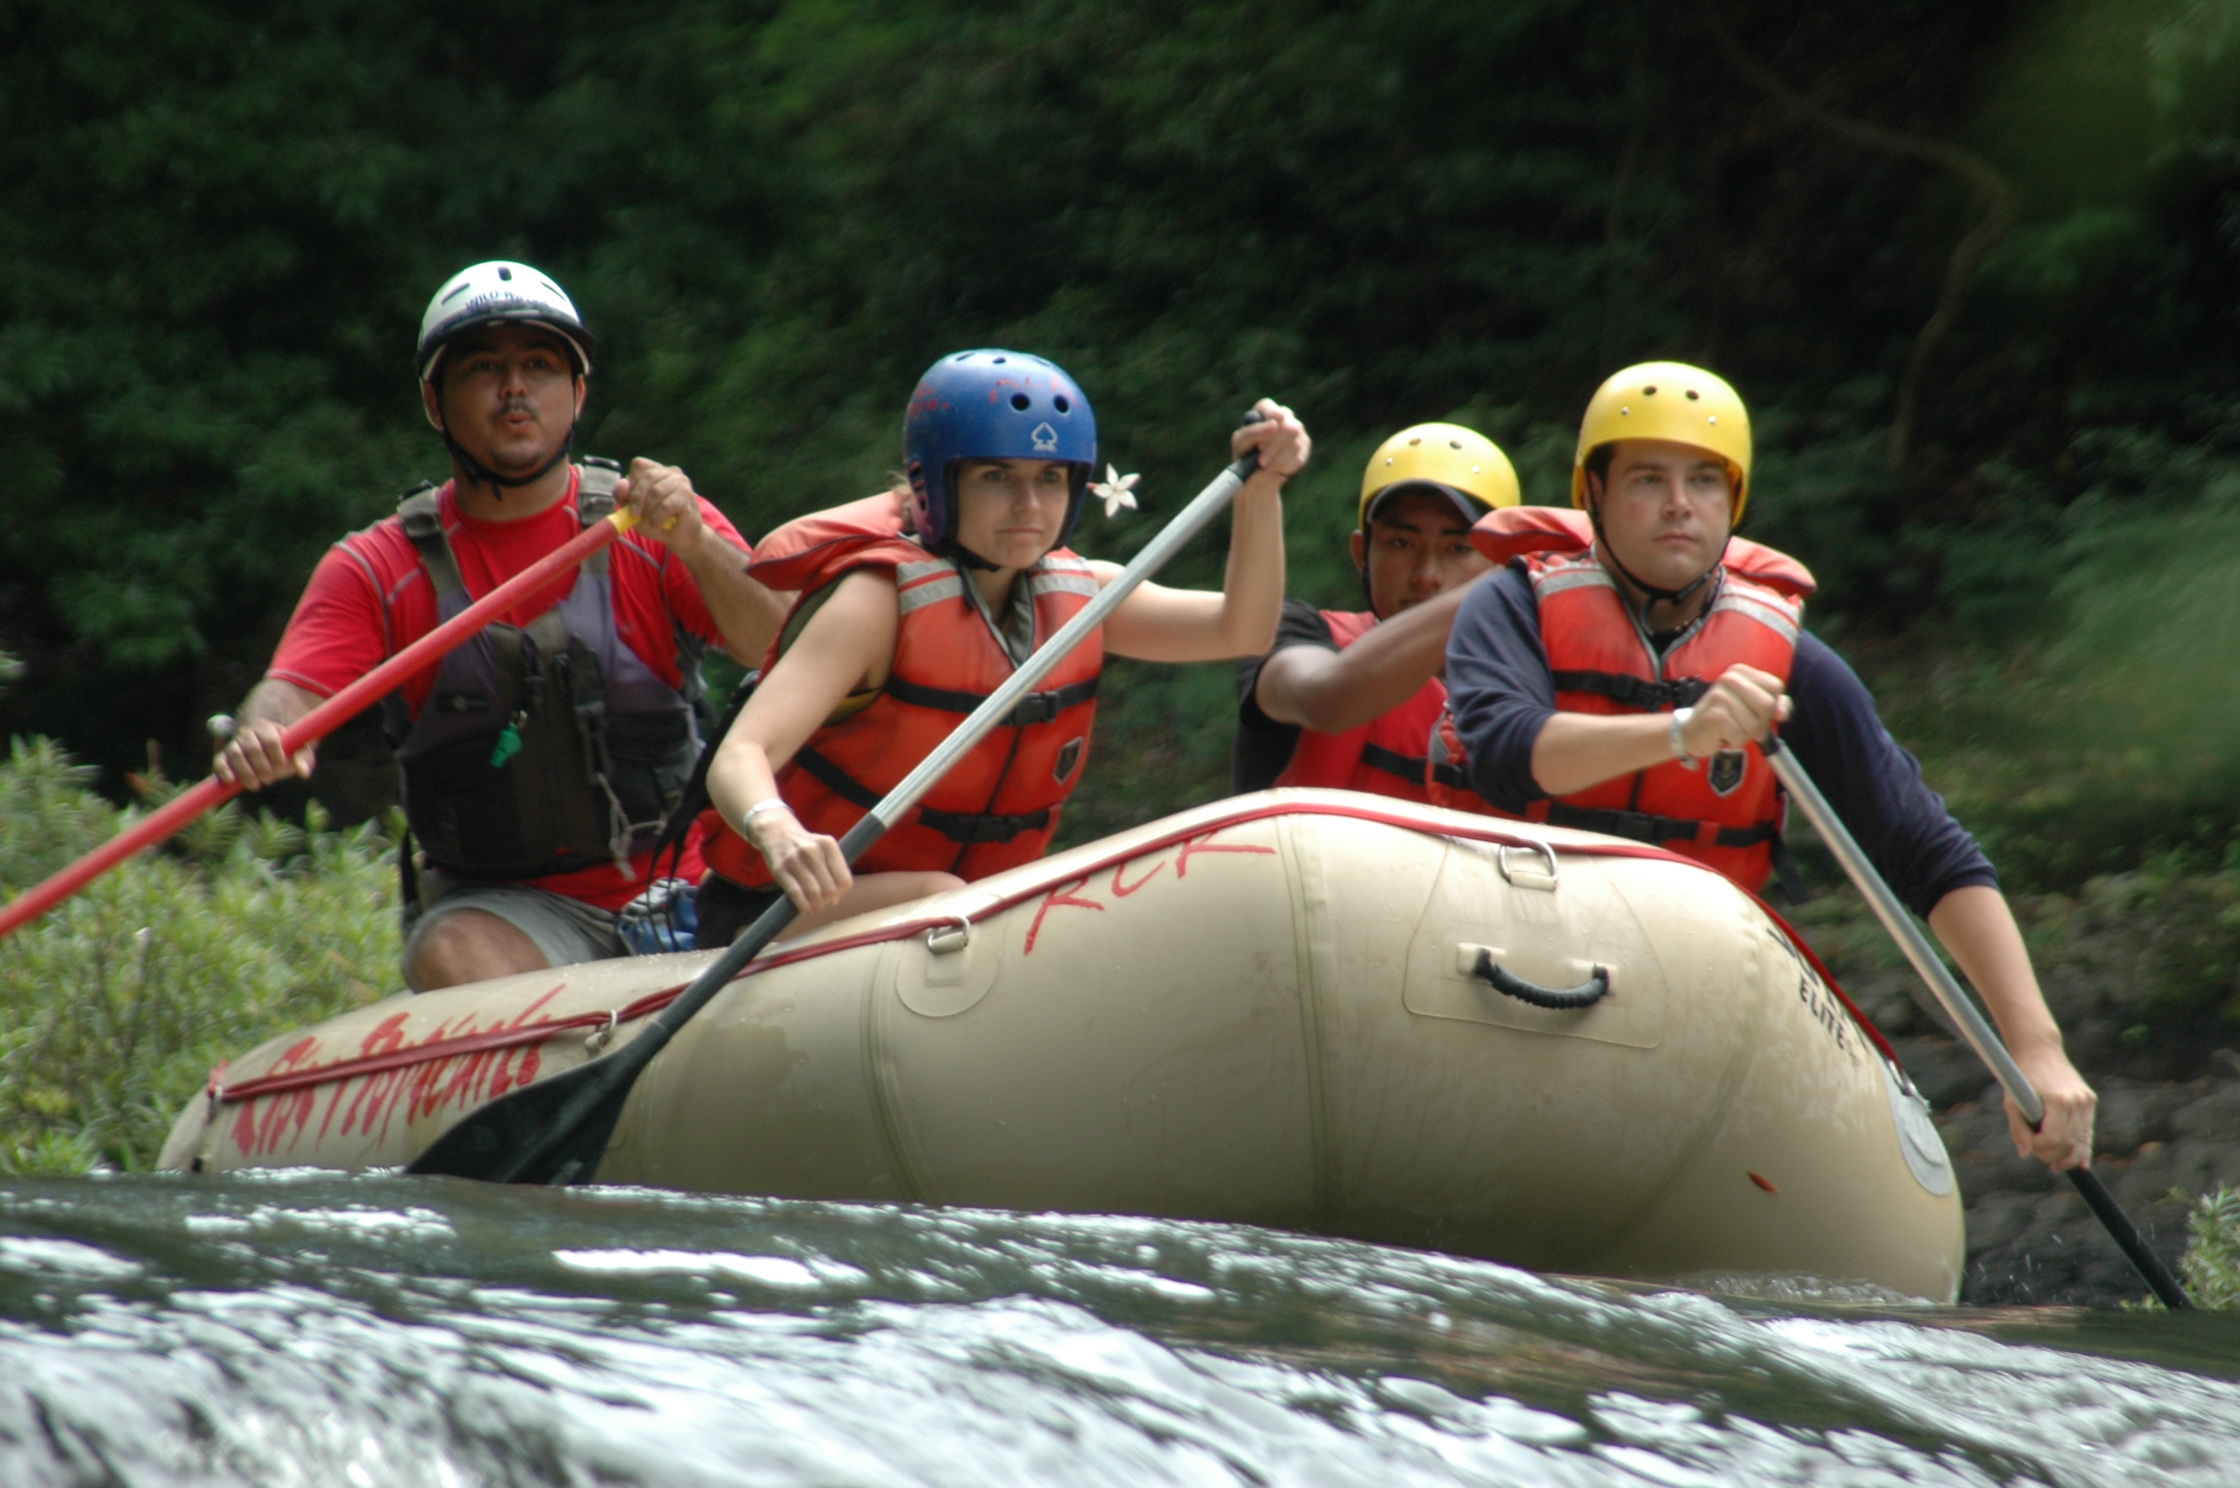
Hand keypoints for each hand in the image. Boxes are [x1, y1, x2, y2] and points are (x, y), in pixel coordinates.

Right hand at [213, 719, 314, 789]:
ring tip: (256, 785)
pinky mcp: (225, 756)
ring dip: (245, 771)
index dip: (276, 754)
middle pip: (252, 747)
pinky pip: (220, 761)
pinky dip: (223, 770)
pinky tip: (231, 781)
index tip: (281, 765)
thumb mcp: (300, 751)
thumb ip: (303, 758)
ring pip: (235, 754)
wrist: (272, 750)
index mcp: (268, 728)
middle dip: (261, 766)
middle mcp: (248, 733)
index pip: (270, 739)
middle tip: (270, 779)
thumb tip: (303, 772)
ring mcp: (235, 744)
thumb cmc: (288, 751)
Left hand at [615, 458, 706, 550]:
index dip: (632, 481)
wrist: (680, 536)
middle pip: (648, 476)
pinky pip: (666, 505)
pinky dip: (658, 518)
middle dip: (637, 498)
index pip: (639, 464)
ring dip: (648, 512)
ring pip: (657, 491)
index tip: (627, 500)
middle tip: (634, 515)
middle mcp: (671, 472)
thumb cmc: (657, 520)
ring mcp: (681, 482)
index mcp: (656, 470)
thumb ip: (624, 496)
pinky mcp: (687, 495)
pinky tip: (657, 526)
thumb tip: (621, 484)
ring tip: (649, 524)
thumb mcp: (635, 510)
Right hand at [747, 803, 853, 913]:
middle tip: (824, 903)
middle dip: (828, 900)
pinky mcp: (780, 869)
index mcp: (828, 845)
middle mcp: (813, 850)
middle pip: (830, 888)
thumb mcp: (822, 850)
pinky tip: (806, 909)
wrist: (777, 832)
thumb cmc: (805, 845)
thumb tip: (835, 901)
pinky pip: (796, 893)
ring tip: (815, 908)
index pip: (844, 879)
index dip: (841, 892)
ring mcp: (795, 859)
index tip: (835, 895)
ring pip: (814, 892)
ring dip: (816, 906)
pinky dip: (803, 905)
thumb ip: (833, 872)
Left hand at [1232, 398, 1310, 477]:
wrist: (1254, 475)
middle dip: (1274, 446)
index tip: (1273, 426)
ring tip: (1263, 465)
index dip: (1272, 414)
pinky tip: (1274, 468)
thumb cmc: (1245, 454)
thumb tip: (1274, 425)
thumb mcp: (1241, 443)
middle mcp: (1285, 417)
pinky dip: (1283, 466)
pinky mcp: (1304, 449)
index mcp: (1265, 411)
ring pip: (1294, 443)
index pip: (1269, 406)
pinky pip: (1298, 457)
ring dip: (1276, 458)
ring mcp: (1298, 432)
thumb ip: (1252, 432)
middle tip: (1261, 460)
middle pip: (1288, 426)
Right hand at [1680, 663, 1791, 755]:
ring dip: (1746, 735)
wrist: (1691, 731)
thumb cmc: (1726, 718)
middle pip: (1768, 705)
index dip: (1772, 705)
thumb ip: (1774, 705)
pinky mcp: (1715, 716)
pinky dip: (1734, 743)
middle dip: (1760, 722)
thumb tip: (1782, 712)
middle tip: (1743, 723)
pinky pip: (1741, 737)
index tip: (1755, 711)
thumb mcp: (1752, 706)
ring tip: (1731, 729)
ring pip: (1755, 725)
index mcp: (1741, 672)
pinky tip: (1722, 736)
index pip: (1775, 687)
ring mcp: (1720, 696)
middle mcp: (1730, 678)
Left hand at [2007, 1043, 2096, 1171]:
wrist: (2040, 1051)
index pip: (2054, 1138)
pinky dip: (2084, 1148)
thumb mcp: (2012, 1102)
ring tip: (2056, 1166)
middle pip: (2069, 1142)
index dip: (2041, 1148)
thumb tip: (2025, 1155)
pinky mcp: (2090, 1100)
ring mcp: (2087, 1101)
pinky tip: (2081, 1165)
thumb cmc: (2022, 1077)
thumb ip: (2018, 1129)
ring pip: (2081, 1139)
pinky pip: (2088, 1131)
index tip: (2030, 1146)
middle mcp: (2077, 1101)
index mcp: (2058, 1100)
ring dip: (2068, 1155)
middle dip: (2053, 1154)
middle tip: (2038, 1154)